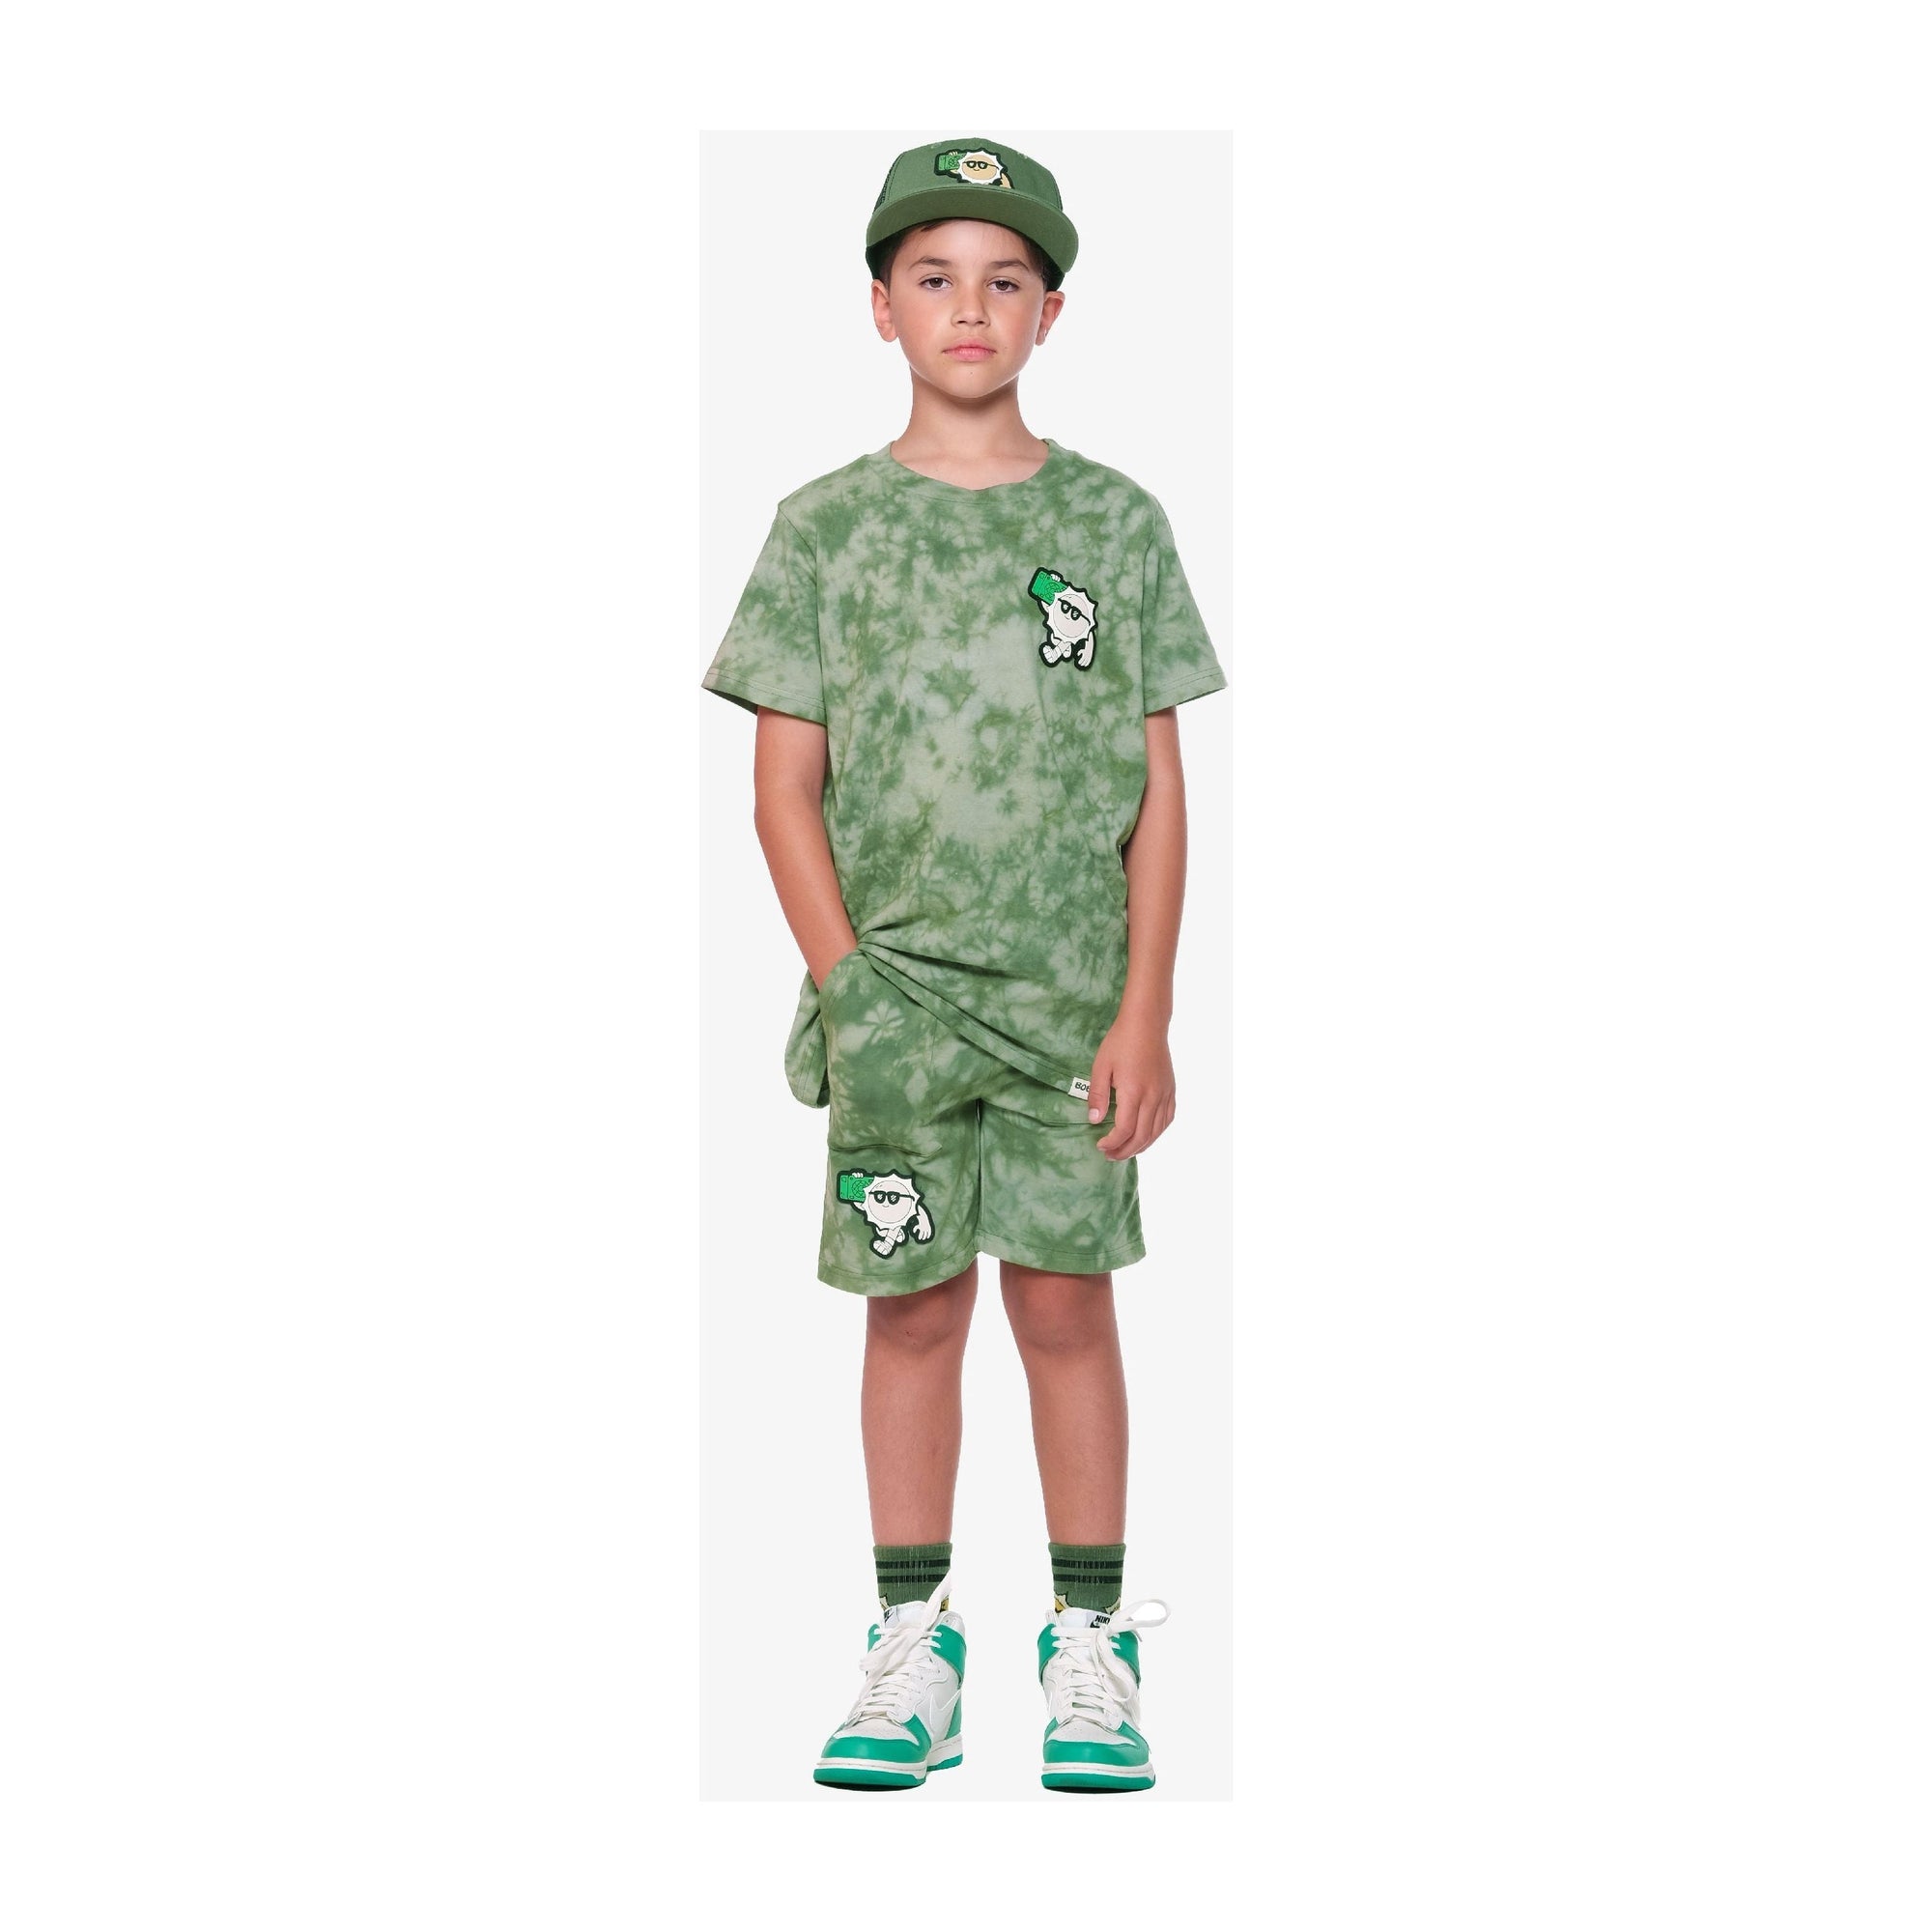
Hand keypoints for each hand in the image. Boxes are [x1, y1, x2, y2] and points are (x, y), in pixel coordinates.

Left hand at [1088, 1010, 1175, 1159]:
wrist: (1147, 1024)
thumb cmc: (1120, 1042)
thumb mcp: (1101, 1066)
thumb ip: (1097, 1095)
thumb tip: (1095, 1120)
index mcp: (1134, 1092)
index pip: (1124, 1130)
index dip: (1112, 1143)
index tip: (1100, 1145)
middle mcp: (1153, 1097)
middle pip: (1142, 1136)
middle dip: (1125, 1151)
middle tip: (1110, 1155)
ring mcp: (1165, 1094)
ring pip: (1156, 1131)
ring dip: (1141, 1146)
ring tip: (1126, 1150)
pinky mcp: (1171, 1090)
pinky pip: (1167, 1119)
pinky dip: (1157, 1133)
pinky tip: (1146, 1136)